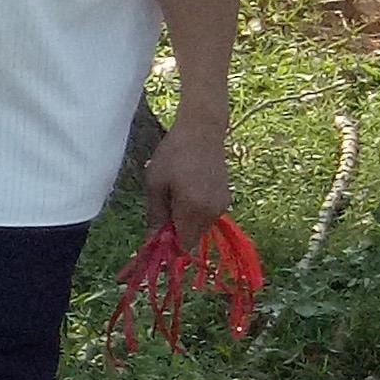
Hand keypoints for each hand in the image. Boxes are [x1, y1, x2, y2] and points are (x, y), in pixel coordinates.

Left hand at [145, 113, 229, 247]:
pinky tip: (186, 193)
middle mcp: (212, 212)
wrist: (202, 131)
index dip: (168, 247)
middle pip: (192, 239)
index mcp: (193, 209)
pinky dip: (194, 214)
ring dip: (185, 223)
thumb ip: (156, 216)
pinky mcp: (226, 198)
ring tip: (172, 198)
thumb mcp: (155, 185)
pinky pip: (207, 217)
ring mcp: (222, 205)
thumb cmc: (173, 154)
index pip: (183, 245)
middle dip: (175, 235)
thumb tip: (152, 241)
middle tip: (160, 214)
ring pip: (200, 229)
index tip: (155, 238)